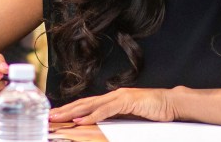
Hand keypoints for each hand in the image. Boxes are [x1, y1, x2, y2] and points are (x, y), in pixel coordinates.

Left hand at [49, 88, 178, 124]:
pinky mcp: (128, 101)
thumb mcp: (130, 117)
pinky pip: (106, 109)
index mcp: (113, 99)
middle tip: (49, 116)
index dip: (71, 109)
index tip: (56, 115)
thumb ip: (115, 119)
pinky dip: (92, 115)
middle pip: (84, 103)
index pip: (87, 104)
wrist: (171, 103)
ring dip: (73, 111)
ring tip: (58, 117)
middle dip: (65, 109)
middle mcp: (113, 95)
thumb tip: (99, 125)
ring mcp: (120, 97)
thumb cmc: (153, 111)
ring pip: (91, 104)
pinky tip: (81, 119)